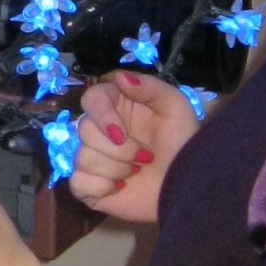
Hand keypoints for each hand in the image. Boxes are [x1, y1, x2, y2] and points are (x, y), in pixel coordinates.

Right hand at [71, 70, 200, 221]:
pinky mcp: (88, 186)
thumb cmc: (182, 145)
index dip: (101, 116)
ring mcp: (93, 158)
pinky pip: (78, 183)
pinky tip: (121, 187)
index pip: (91, 99)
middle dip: (119, 150)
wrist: (187, 186)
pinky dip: (102, 187)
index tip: (120, 133)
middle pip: (84, 131)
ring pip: (83, 158)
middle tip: (145, 157)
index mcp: (117, 106)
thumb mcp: (175, 107)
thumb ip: (150, 87)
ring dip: (116, 169)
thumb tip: (119, 77)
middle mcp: (101, 130)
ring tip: (138, 171)